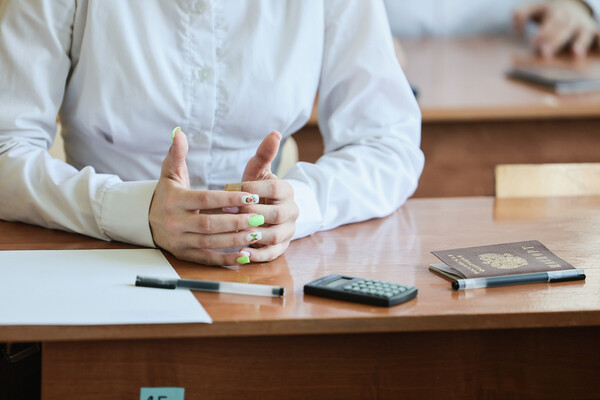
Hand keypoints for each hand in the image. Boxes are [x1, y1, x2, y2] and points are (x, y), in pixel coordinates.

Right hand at [149, 128, 265, 265]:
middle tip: (260, 217)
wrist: (147, 219)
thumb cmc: (167, 193)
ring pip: (210, 242)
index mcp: (174, 200)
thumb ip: (177, 153)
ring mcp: (179, 241)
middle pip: (209, 224)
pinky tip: (245, 255)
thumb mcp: (170, 172)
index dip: (229, 198)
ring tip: (257, 233)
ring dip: (235, 239)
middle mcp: (174, 222)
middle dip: (236, 221)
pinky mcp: (184, 254)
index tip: (251, 196)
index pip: (205, 199)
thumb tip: (179, 133)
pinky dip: (226, 259)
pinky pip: (208, 259)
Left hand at [226, 131, 298, 262]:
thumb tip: (274, 133)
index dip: (256, 189)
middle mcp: (292, 211)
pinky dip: (258, 255)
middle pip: (277, 214)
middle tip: (230, 212)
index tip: (235, 188)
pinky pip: (273, 253)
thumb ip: (264, 154)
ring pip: (276, 235)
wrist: (264, 210)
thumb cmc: (256, 188)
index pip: (276, 188)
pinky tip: (242, 252)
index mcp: (287, 190)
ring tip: (235, 233)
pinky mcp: (282, 247)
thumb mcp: (257, 171)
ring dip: (255, 234)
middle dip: (253, 213)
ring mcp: (288, 230)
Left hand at [514, 0, 599, 57]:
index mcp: (556, 13)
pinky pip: (599, 34)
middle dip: (555, 40)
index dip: (542, 33)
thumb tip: (514, 41)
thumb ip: (522, 19)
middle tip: (544, 53)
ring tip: (575, 54)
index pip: (549, 23)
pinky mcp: (594, 31)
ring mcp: (583, 25)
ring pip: (583, 32)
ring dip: (580, 42)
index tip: (533, 43)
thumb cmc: (548, 17)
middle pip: (564, 28)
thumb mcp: (535, 14)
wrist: (571, 6)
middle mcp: (571, 18)